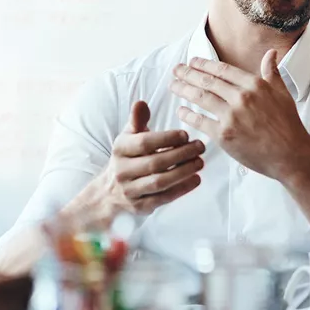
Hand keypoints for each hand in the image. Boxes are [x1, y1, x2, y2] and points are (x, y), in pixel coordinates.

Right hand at [62, 101, 205, 223]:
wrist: (108, 193)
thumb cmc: (127, 158)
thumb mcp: (128, 137)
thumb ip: (137, 121)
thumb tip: (141, 103)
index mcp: (120, 149)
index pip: (144, 143)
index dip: (167, 138)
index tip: (186, 135)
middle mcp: (122, 171)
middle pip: (154, 163)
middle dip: (181, 154)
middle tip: (200, 147)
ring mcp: (130, 191)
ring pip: (159, 182)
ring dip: (184, 172)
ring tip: (200, 162)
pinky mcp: (140, 207)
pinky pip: (163, 199)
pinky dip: (181, 189)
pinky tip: (196, 179)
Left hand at [168, 51, 309, 182]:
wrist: (290, 155)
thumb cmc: (288, 125)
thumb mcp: (282, 93)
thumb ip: (272, 72)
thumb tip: (271, 53)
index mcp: (255, 85)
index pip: (223, 70)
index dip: (204, 64)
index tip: (193, 61)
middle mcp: (241, 97)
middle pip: (208, 81)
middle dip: (188, 73)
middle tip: (176, 70)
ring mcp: (231, 116)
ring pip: (200, 98)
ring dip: (183, 89)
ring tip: (173, 85)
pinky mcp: (224, 135)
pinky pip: (200, 121)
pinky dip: (188, 115)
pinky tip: (180, 110)